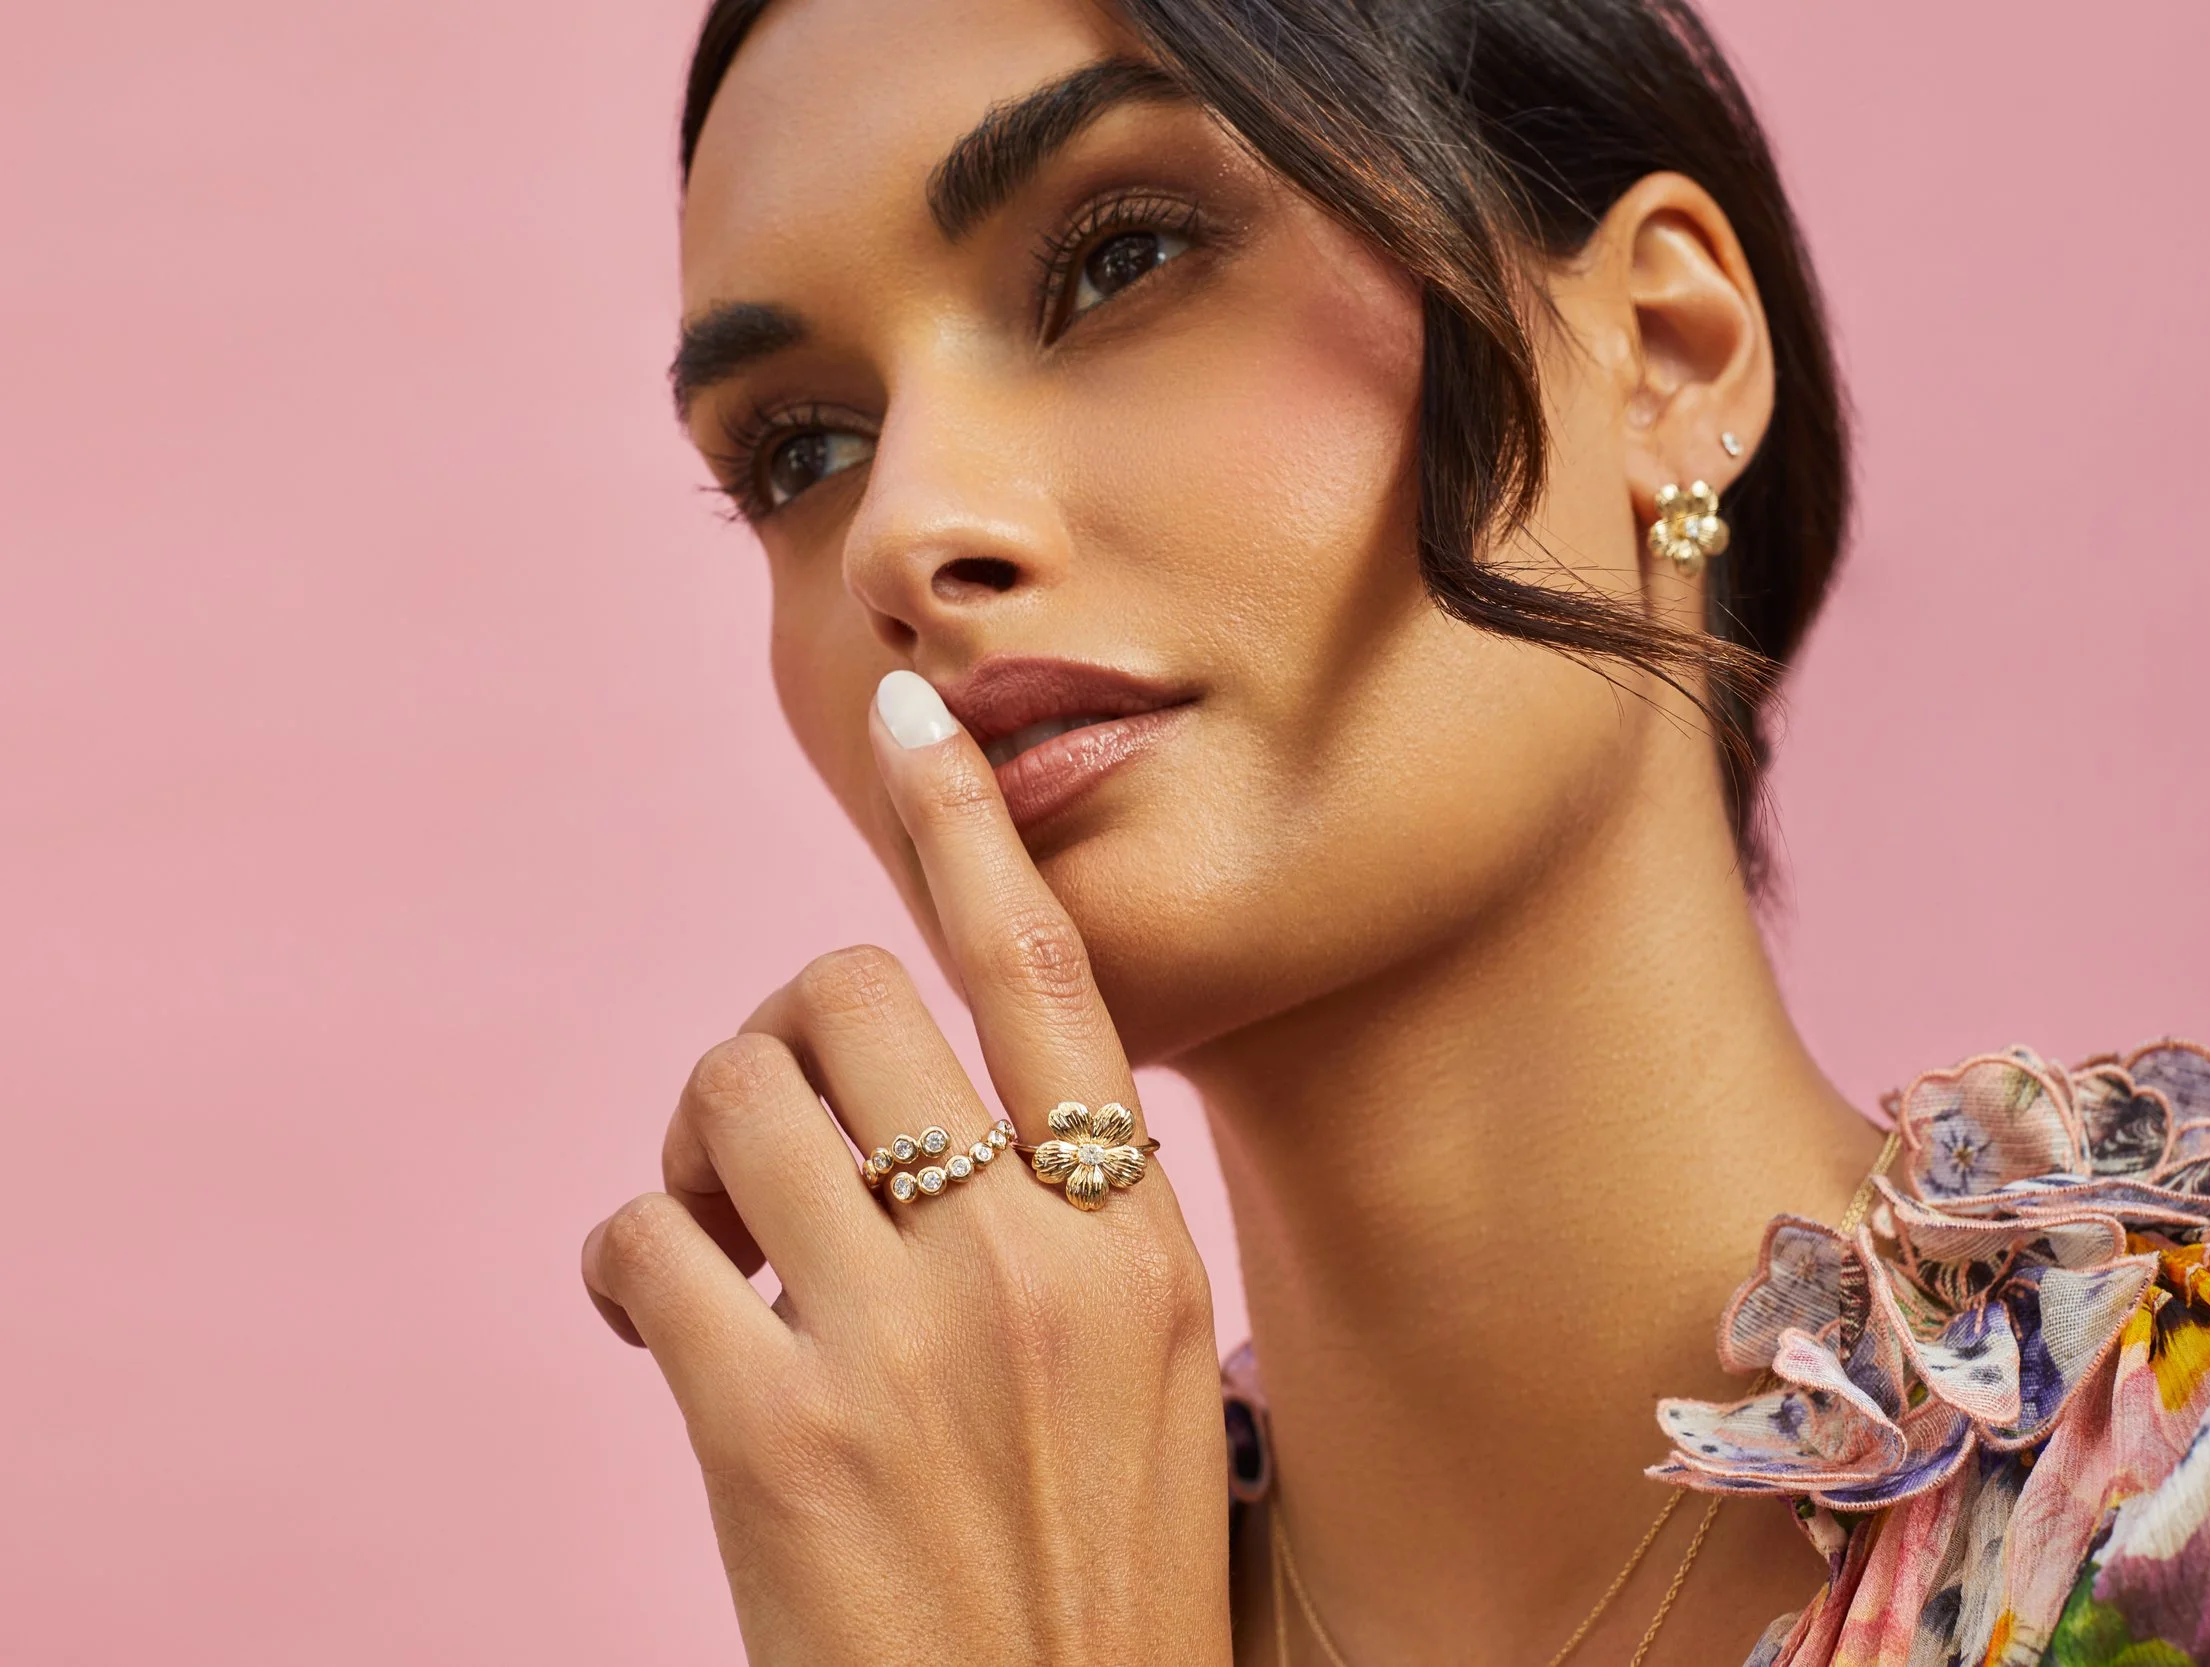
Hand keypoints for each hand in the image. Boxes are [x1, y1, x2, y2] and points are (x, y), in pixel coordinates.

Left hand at [582, 671, 1231, 1665]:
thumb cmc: (1094, 1584)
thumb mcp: (1147, 1379)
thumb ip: (1072, 1229)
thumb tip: (942, 1111)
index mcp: (1137, 1237)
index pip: (1049, 976)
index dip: (969, 827)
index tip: (910, 709)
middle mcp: (1031, 1260)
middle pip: (842, 1002)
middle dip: (769, 1042)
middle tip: (760, 1143)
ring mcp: (906, 1339)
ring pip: (730, 1098)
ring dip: (691, 1149)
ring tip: (711, 1240)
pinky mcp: (777, 1430)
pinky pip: (647, 1243)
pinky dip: (632, 1264)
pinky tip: (662, 1327)